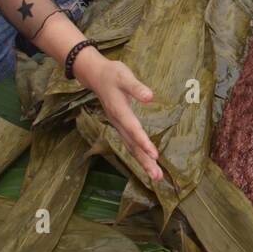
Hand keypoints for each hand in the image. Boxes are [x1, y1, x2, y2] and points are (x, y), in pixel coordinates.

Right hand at [71, 50, 161, 181]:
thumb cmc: (112, 74)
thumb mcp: (124, 76)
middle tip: (157, 177)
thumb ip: (137, 87)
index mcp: (119, 110)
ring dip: (142, 162)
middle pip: (131, 145)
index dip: (143, 142)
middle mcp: (118, 122)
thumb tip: (150, 97)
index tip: (154, 155)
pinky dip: (139, 154)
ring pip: (130, 147)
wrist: (95, 75)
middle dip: (144, 161)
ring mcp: (118, 125)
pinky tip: (147, 162)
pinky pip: (130, 143)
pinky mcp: (120, 125)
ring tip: (156, 176)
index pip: (133, 129)